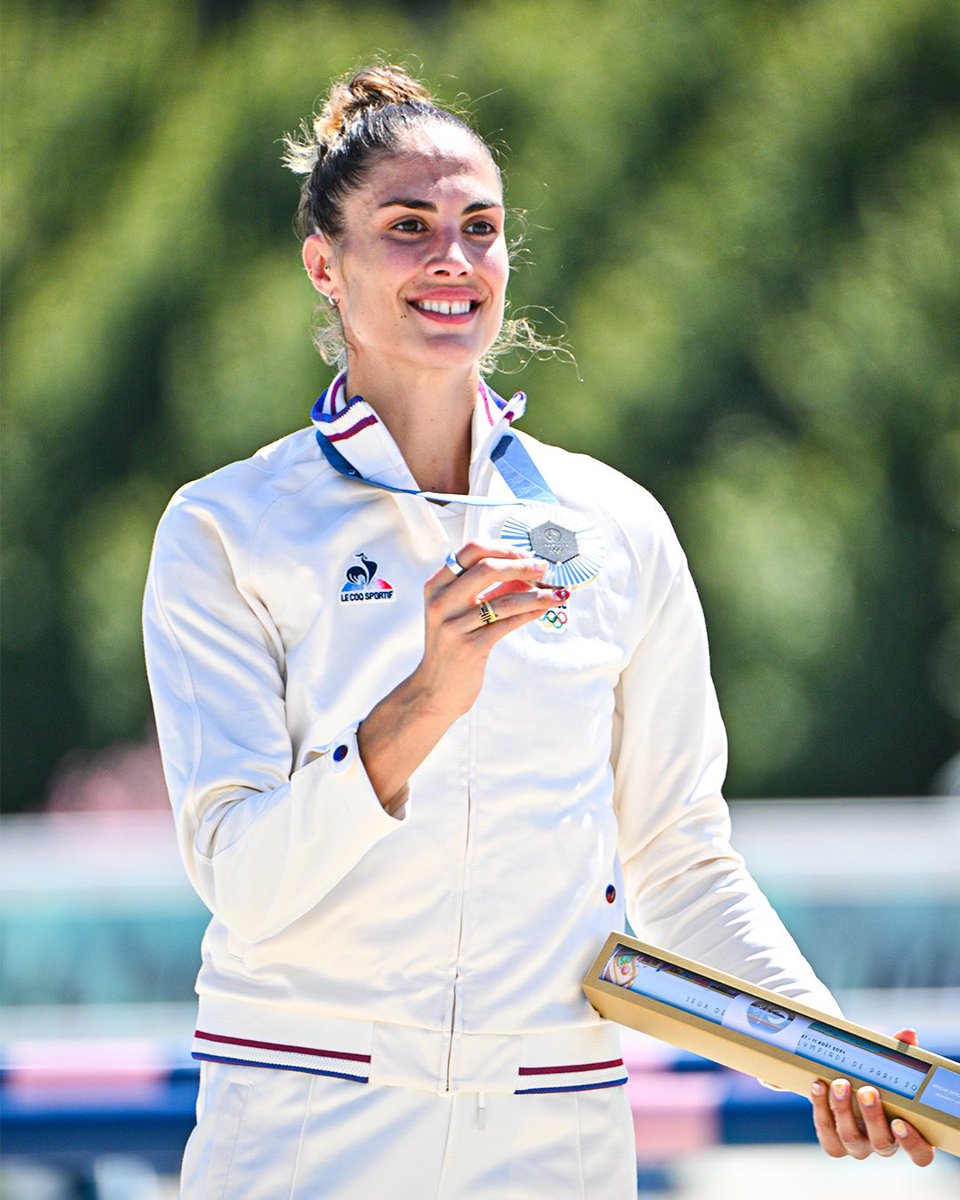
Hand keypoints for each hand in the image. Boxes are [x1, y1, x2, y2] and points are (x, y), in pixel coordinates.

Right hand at [357, 542, 555, 810]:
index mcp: (436, 586)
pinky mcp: (470, 647)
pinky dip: (531, 613)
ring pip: (504, 599)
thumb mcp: (459, 611)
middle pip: (487, 568)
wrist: (436, 690)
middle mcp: (441, 602)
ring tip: (556, 593)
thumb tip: (526, 570)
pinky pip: (508, 623)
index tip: (525, 554)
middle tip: (544, 569)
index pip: (470, 550)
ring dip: (536, 594)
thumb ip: (486, 590)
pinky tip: (545, 610)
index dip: (503, 548)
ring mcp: (453, 625)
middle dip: (522, 566)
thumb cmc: (452, 646)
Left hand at [810, 1028, 934, 1166]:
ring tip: (839, 1083)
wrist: (845, 1080)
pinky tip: (818, 1086)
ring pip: (850, 1138)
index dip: (912, 1143)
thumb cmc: (875, 1076)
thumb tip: (908, 1034)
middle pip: (882, 1143)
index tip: (899, 1122)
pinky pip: (826, 1132)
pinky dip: (820, 1108)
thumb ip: (899, 1050)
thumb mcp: (888, 1064)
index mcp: (906, 1132)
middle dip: (872, 1117)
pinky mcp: (833, 1141)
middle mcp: (883, 1143)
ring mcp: (857, 1145)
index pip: (921, 1154)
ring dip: (843, 1110)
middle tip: (867, 1091)